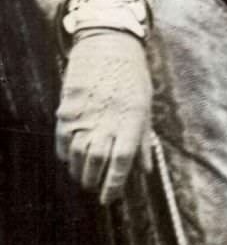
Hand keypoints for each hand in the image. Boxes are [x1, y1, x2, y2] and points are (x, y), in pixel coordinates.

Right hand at [55, 31, 152, 204]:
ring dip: (79, 172)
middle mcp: (106, 120)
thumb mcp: (145, 107)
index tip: (110, 199)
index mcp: (131, 120)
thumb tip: (144, 171)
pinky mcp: (67, 109)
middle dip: (94, 182)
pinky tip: (71, 160)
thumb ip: (143, 140)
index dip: (115, 184)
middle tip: (96, 190)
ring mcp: (84, 115)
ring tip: (85, 179)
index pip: (122, 161)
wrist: (107, 45)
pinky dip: (66, 155)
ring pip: (77, 154)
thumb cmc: (132, 77)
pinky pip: (63, 141)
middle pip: (96, 161)